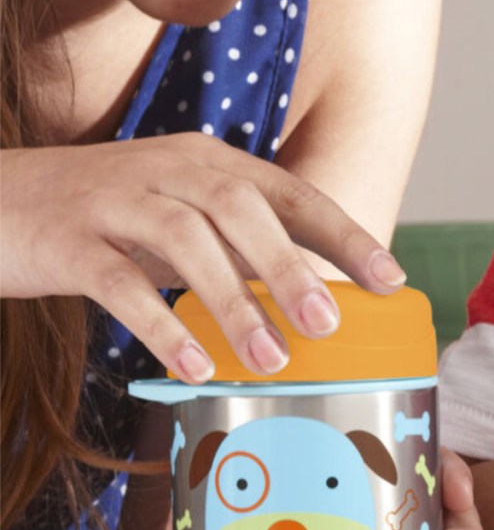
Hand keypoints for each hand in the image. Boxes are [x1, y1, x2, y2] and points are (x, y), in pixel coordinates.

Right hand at [0, 135, 407, 381]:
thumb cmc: (110, 221)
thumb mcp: (182, 221)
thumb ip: (239, 250)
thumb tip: (313, 303)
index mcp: (207, 163)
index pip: (289, 192)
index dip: (344, 234)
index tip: (390, 278)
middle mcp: (166, 169)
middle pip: (240, 207)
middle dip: (291, 267)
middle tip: (329, 325)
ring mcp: (114, 199)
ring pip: (185, 240)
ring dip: (235, 302)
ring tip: (273, 360)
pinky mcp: (68, 241)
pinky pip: (120, 283)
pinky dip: (163, 325)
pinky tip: (196, 365)